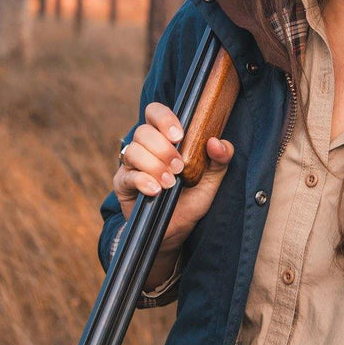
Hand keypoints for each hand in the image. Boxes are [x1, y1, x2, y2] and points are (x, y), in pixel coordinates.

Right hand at [113, 101, 233, 252]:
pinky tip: (156, 191)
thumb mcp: (211, 180)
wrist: (176, 231)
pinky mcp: (123, 184)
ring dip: (154, 166)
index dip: (164, 118)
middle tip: (179, 168)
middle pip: (143, 131)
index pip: (155, 112)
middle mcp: (144, 147)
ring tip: (170, 183)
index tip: (179, 135)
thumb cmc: (191, 200)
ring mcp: (131, 165)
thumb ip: (221, 159)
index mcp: (164, 138)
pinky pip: (127, 175)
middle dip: (163, 149)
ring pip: (133, 151)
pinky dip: (143, 181)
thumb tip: (216, 142)